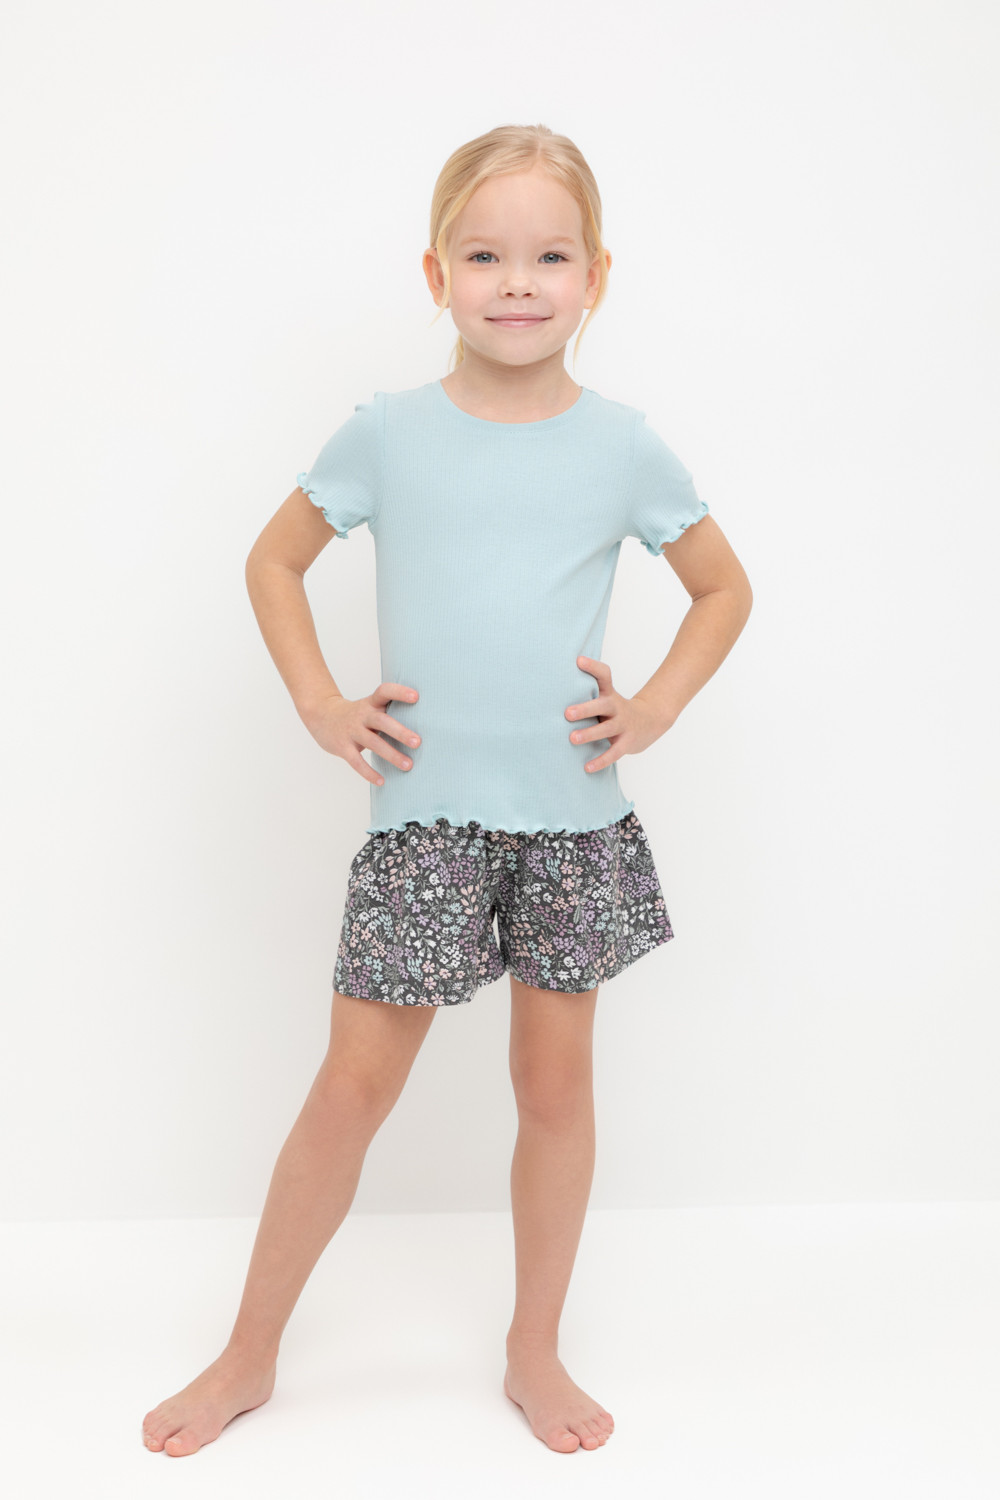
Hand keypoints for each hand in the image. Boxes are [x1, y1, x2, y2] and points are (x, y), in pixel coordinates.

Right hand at [304, 681, 420, 786]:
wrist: (321, 715)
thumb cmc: (356, 714)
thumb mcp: (370, 707)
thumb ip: (389, 713)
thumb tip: (422, 726)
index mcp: (371, 703)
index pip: (384, 692)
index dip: (399, 692)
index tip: (416, 697)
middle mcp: (362, 715)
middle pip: (382, 721)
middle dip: (400, 732)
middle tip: (418, 742)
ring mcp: (351, 731)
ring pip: (373, 743)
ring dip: (391, 755)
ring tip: (408, 766)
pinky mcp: (342, 747)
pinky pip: (356, 761)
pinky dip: (369, 773)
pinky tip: (382, 781)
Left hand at [565, 655, 668, 772]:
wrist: (652, 720)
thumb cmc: (617, 709)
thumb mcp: (607, 696)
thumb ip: (587, 690)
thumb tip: (554, 686)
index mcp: (610, 694)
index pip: (604, 675)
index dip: (592, 667)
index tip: (579, 660)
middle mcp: (616, 708)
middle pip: (603, 705)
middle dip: (585, 709)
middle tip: (567, 713)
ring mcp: (623, 725)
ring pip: (607, 730)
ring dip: (590, 734)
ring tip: (572, 739)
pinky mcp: (626, 742)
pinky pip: (613, 753)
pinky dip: (601, 761)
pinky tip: (587, 768)